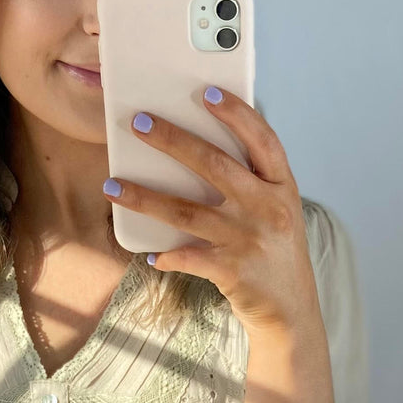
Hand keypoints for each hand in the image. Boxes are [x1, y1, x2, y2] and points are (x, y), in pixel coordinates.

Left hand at [103, 87, 321, 337]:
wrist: (291, 309)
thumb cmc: (276, 251)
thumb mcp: (278, 210)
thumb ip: (252, 181)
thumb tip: (197, 147)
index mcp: (282, 188)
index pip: (262, 140)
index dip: (236, 114)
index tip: (207, 93)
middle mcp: (268, 209)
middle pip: (214, 165)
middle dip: (172, 141)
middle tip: (140, 123)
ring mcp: (249, 239)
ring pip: (186, 212)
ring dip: (144, 198)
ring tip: (112, 186)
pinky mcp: (232, 270)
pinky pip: (187, 257)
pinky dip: (165, 255)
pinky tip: (148, 252)